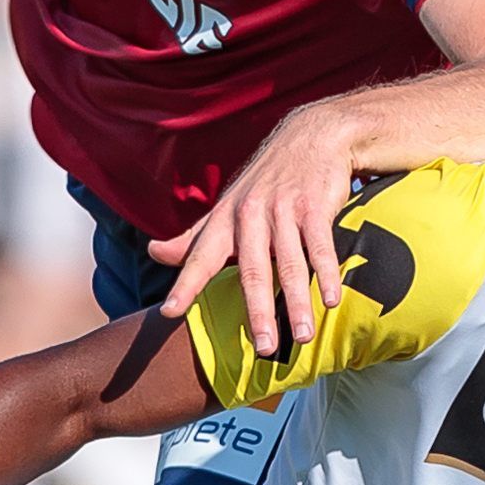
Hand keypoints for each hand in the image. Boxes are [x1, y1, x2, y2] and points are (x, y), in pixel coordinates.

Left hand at [151, 106, 356, 351]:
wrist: (312, 136)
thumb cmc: (266, 181)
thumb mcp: (228, 206)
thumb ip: (194, 237)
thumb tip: (154, 253)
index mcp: (225, 219)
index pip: (200, 256)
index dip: (185, 284)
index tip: (170, 313)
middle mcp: (251, 215)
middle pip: (253, 270)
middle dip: (258, 311)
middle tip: (264, 348)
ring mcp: (284, 210)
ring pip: (290, 264)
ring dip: (297, 302)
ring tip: (303, 336)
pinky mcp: (315, 206)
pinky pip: (320, 246)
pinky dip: (326, 273)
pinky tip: (330, 299)